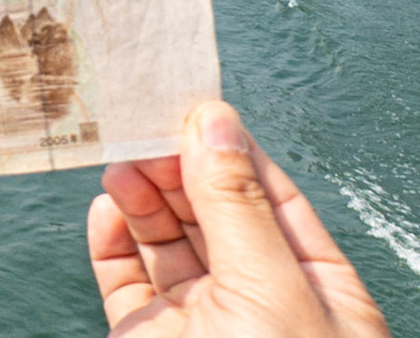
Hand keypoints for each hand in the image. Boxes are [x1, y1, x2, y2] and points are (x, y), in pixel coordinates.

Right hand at [87, 101, 388, 336]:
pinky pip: (125, 278)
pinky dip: (110, 239)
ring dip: (141, 194)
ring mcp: (198, 321)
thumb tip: (213, 124)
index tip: (190, 102)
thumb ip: (236, 205)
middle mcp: (255, 301)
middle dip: (176, 165)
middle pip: (212, 210)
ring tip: (119, 162)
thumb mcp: (270, 288)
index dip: (229, 148)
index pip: (271, 197)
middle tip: (141, 124)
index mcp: (314, 289)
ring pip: (164, 238)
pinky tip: (106, 209)